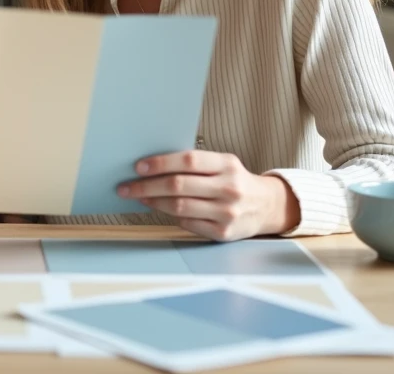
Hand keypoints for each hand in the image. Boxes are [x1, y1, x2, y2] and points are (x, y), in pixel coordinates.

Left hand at [117, 150, 300, 240]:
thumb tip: (153, 165)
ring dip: (153, 202)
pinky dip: (170, 216)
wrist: (266, 206)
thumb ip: (195, 164)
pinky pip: (187, 224)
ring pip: (179, 207)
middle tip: (126, 187)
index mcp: (227, 165)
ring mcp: (226, 213)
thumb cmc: (235, 180)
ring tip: (139, 197)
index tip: (138, 167)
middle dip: (146, 186)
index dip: (160, 163)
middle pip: (178, 185)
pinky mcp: (223, 233)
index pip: (188, 161)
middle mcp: (229, 188)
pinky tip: (160, 209)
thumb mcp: (223, 164)